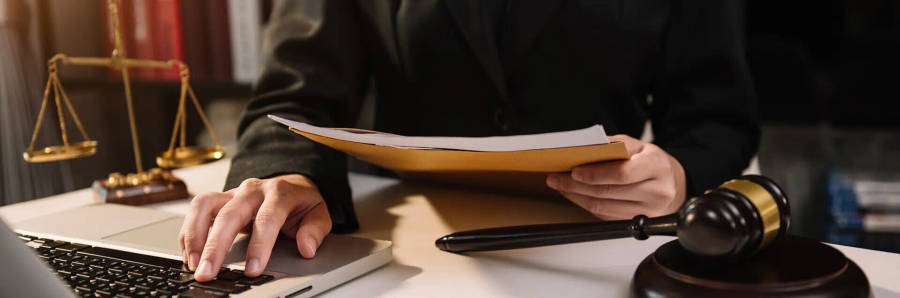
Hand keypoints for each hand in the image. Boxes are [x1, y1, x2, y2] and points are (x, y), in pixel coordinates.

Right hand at [179, 174, 331, 281]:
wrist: (292, 183)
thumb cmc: (301, 203)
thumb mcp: (318, 213)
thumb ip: (315, 230)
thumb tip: (306, 248)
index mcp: (279, 192)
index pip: (266, 219)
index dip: (259, 245)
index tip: (253, 270)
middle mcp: (252, 189)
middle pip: (229, 214)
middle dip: (215, 246)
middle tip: (207, 272)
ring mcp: (233, 192)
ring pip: (205, 206)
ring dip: (194, 236)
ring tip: (193, 264)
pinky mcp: (220, 199)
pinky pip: (197, 210)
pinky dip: (189, 232)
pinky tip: (189, 254)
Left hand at [546, 134, 686, 219]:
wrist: (672, 184)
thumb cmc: (652, 162)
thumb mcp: (639, 145)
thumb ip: (615, 145)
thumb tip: (585, 148)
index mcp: (657, 166)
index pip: (623, 173)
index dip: (595, 174)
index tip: (574, 171)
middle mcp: (656, 191)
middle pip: (608, 192)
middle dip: (576, 186)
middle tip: (556, 179)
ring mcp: (648, 212)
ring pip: (603, 207)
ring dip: (577, 197)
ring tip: (561, 186)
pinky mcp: (637, 223)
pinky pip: (605, 216)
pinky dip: (586, 205)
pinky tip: (575, 195)